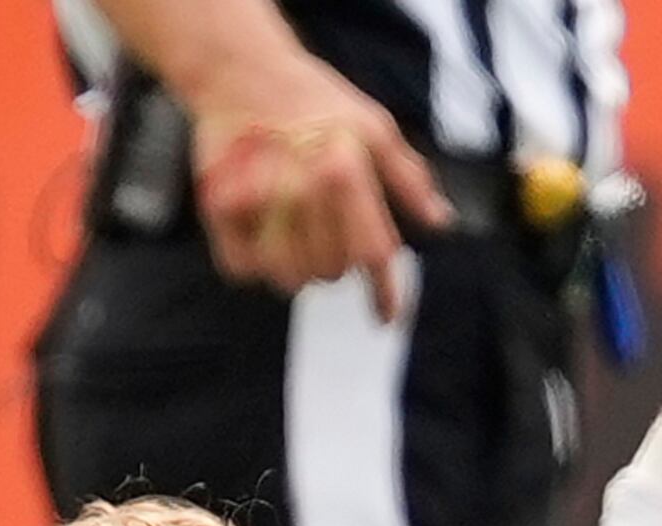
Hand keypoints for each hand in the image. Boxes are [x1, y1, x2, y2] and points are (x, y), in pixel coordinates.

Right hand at [183, 50, 448, 319]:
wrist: (243, 72)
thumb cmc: (313, 101)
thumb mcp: (374, 127)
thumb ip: (408, 178)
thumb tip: (440, 221)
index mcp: (344, 170)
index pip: (373, 253)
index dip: (385, 293)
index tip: (387, 318)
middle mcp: (301, 189)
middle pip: (331, 272)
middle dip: (335, 260)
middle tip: (325, 227)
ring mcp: (257, 201)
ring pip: (288, 279)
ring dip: (296, 266)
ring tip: (293, 228)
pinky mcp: (220, 209)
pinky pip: (244, 270)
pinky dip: (255, 262)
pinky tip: (261, 230)